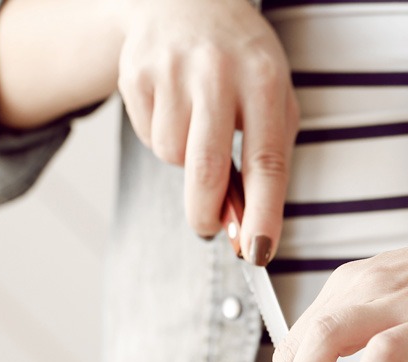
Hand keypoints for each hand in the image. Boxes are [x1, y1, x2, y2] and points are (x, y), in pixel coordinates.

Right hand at [117, 0, 298, 261]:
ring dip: (184, 159)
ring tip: (196, 122)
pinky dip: (161, 135)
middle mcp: (218, 72)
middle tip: (209, 227)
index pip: (266, 161)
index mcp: (264, 79)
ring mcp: (172, 71)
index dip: (263, 214)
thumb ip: (265, 160)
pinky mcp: (137, 74)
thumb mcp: (271, 98)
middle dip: (206, 212)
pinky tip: (173, 105)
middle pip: (206, 169)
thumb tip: (246, 229)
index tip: (258, 253)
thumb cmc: (240, 62)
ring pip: (172, 156)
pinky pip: (148, 137)